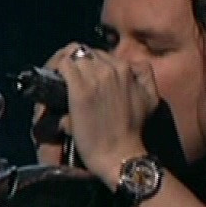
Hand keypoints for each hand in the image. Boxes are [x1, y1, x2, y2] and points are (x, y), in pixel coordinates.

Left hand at [32, 42, 158, 186]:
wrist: (120, 153)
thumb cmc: (135, 131)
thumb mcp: (152, 99)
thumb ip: (146, 76)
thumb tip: (132, 66)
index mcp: (127, 69)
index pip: (101, 54)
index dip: (90, 65)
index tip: (84, 78)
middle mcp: (112, 68)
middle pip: (86, 52)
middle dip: (77, 64)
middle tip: (69, 79)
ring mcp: (95, 77)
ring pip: (73, 56)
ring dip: (65, 66)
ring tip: (59, 80)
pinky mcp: (79, 89)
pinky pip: (63, 65)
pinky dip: (56, 70)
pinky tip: (53, 82)